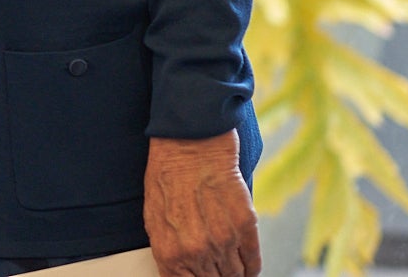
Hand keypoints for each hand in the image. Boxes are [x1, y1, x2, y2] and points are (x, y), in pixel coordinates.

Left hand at [145, 131, 259, 276]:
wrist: (191, 144)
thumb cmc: (167, 175)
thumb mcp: (154, 217)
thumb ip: (168, 250)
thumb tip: (178, 271)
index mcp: (169, 251)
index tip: (198, 275)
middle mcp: (197, 252)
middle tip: (213, 268)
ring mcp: (224, 241)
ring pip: (234, 276)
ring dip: (231, 273)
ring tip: (227, 262)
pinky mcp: (246, 227)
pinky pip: (253, 263)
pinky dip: (249, 266)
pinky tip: (243, 262)